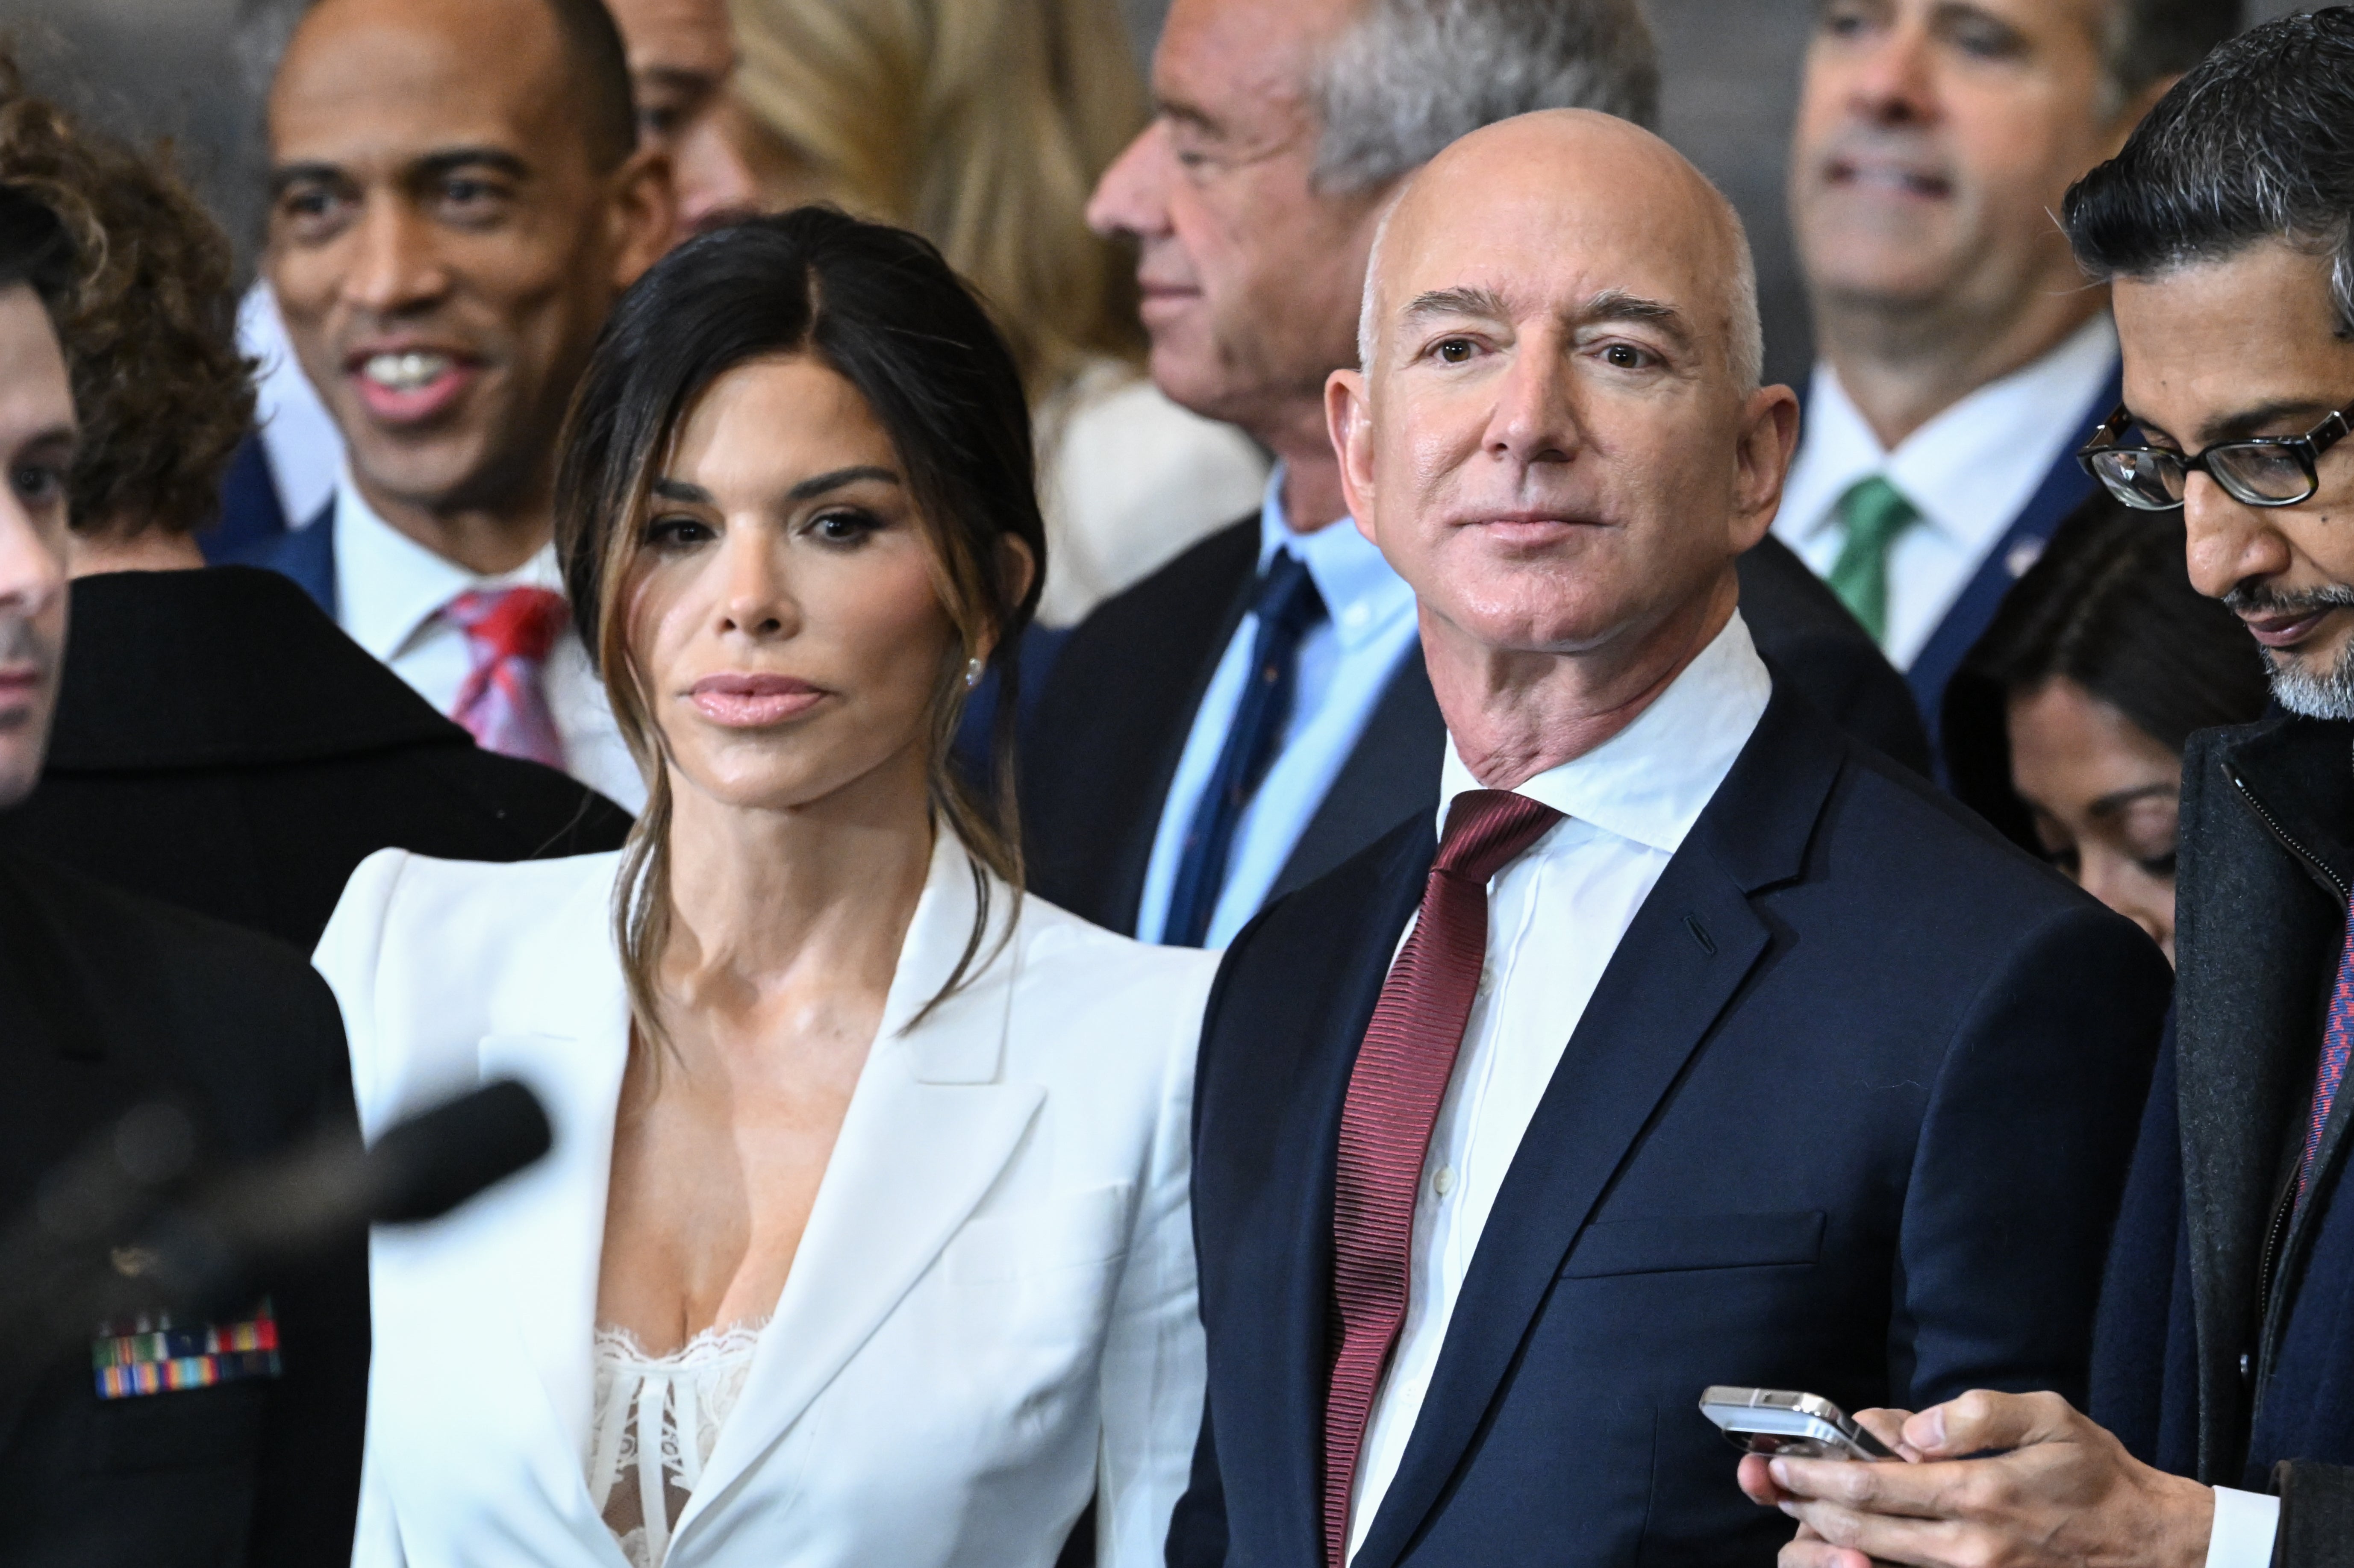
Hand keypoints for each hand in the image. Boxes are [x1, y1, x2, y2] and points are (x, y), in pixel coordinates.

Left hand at [1738, 1390, 2212, 1567]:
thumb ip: (1975, 1414)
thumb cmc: (2097, 1476)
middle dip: (1804, 1507)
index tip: (1779, 1460)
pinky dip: (1870, 1563)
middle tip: (1767, 1483)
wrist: (2153, 1546)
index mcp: (1977, 1494)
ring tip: (1797, 1516)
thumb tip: (1913, 1427)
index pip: (1873, 1484)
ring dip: (1827, 1541)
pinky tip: (1849, 1544)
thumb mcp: (2046, 1417)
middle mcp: (1968, 1547)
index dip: (1815, 1473)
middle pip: (1860, 1530)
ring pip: (1876, 1562)